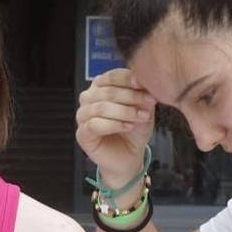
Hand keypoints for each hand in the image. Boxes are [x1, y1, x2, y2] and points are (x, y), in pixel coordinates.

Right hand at [75, 69, 155, 186]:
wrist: (129, 155)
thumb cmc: (133, 130)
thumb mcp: (142, 108)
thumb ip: (141, 95)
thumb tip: (144, 84)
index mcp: (101, 87)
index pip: (111, 76)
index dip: (128, 79)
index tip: (143, 84)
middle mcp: (89, 99)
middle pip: (107, 91)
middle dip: (131, 96)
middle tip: (149, 101)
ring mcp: (83, 116)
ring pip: (101, 107)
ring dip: (125, 111)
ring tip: (141, 116)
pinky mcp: (82, 133)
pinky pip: (95, 125)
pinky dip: (115, 124)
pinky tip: (128, 126)